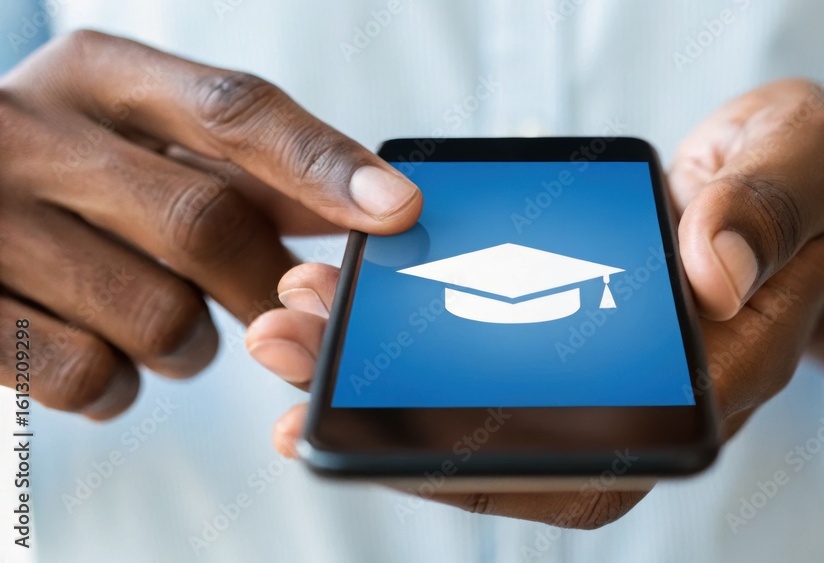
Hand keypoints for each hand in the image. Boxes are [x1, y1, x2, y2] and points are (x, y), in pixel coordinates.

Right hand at [0, 30, 420, 418]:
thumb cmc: (70, 171)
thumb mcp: (143, 134)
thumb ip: (250, 163)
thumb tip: (376, 205)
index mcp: (101, 76)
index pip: (234, 111)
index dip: (324, 166)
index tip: (399, 211)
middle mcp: (32, 132)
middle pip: (207, 224)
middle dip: (263, 284)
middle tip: (278, 307)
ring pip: (158, 316)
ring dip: (189, 344)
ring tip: (164, 324)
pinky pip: (86, 374)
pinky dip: (120, 384)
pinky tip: (104, 354)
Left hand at [247, 79, 823, 527]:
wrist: (781, 179)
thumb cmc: (799, 177)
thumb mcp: (804, 165)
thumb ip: (768, 210)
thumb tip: (711, 271)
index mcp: (716, 377)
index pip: (602, 459)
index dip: (494, 471)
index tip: (395, 443)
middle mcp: (645, 389)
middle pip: (513, 451)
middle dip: (394, 425)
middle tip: (293, 358)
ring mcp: (601, 361)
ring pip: (481, 409)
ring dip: (377, 377)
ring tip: (290, 322)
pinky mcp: (568, 324)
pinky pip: (480, 354)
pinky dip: (408, 337)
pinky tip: (341, 300)